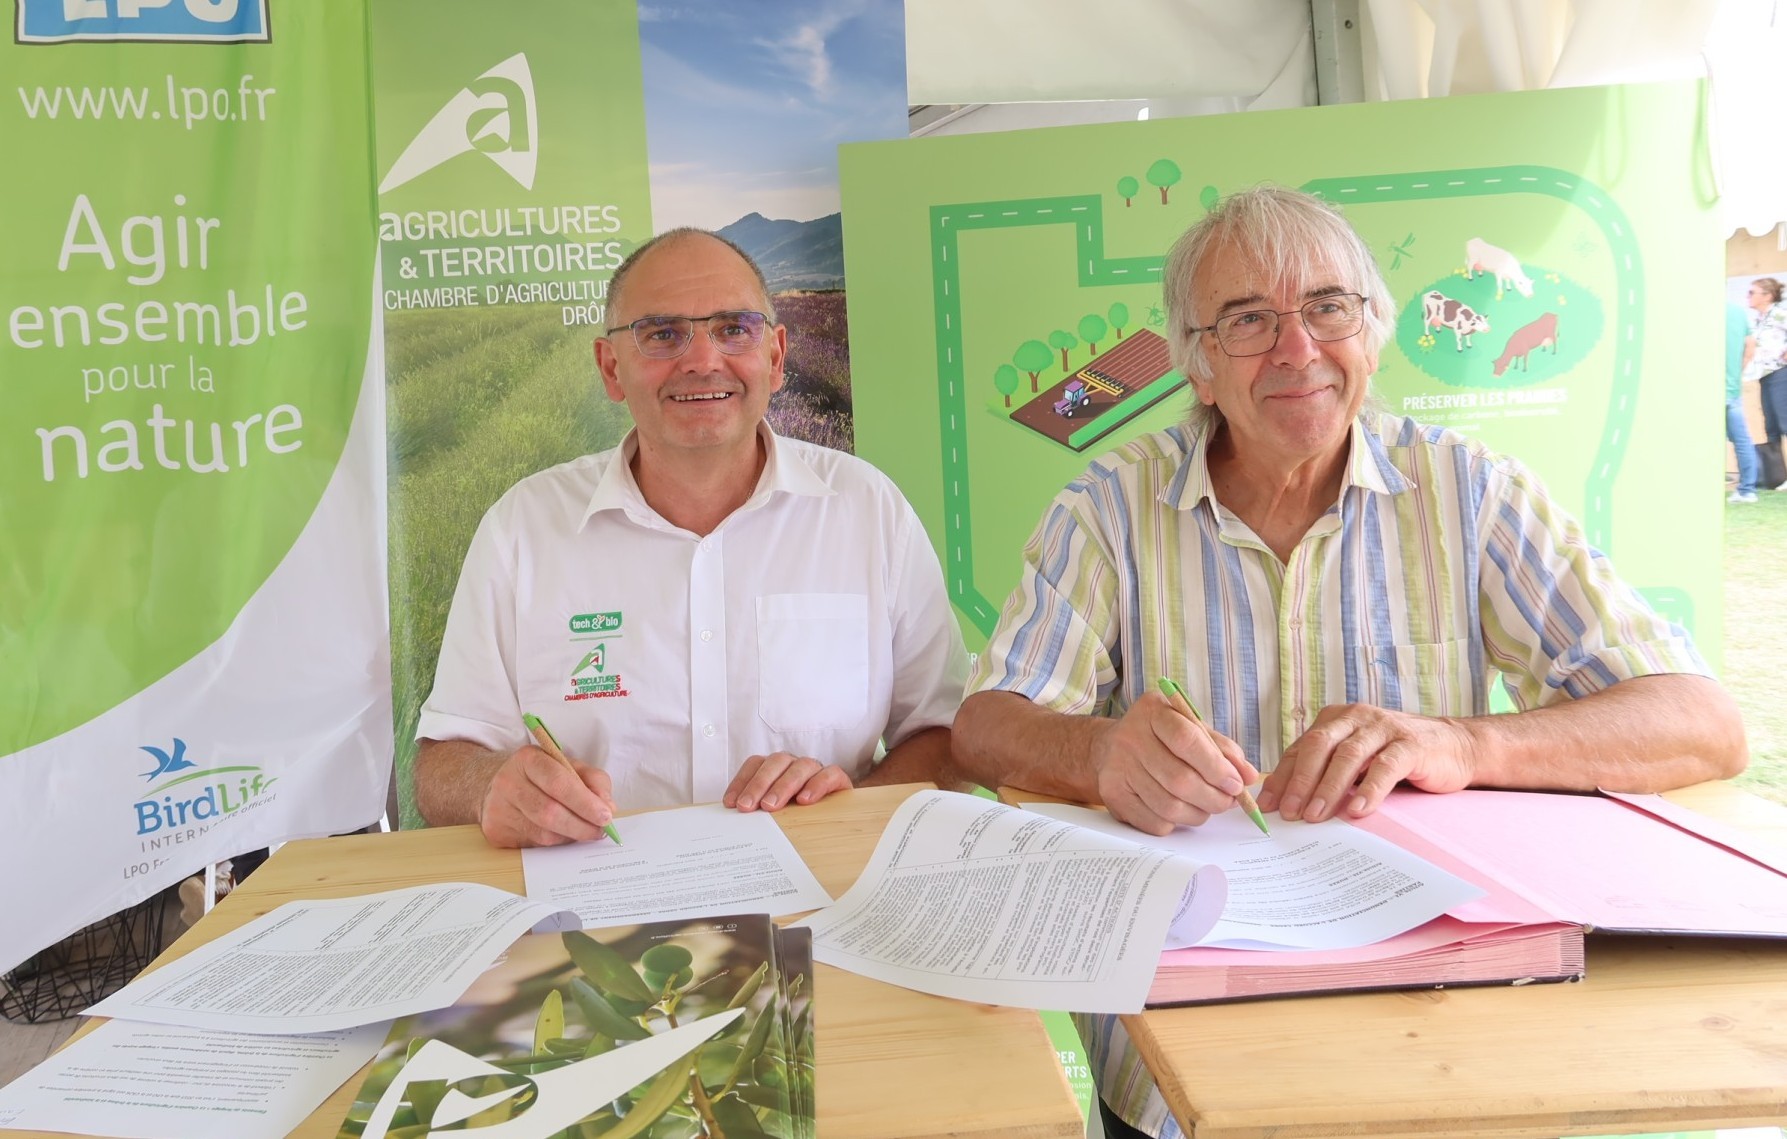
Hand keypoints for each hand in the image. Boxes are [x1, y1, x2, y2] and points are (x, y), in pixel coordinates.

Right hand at [478, 745, 615, 847]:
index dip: (585, 802)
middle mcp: (507, 782)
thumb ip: (593, 780)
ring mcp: (498, 809)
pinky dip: (555, 843)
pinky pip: (533, 845)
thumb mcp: (569, 766)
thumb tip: (608, 806)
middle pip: (549, 812)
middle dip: (581, 825)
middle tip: (600, 830)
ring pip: (543, 833)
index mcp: (528, 759)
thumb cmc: (542, 776)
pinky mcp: (496, 832)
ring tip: (584, 831)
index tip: (606, 815)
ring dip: (570, 836)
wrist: (498, 785)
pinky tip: (562, 834)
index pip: (558, 782)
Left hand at [724, 752, 852, 811]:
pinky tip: (804, 801)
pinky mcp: (836, 778)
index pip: (755, 764)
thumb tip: (734, 814)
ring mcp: (815, 769)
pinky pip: (829, 774)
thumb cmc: (798, 811)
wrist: (835, 813)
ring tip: (771, 806)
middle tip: (747, 806)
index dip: (742, 781)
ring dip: (783, 785)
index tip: (731, 803)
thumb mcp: (775, 809)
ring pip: (800, 767)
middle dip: (759, 784)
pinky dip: (816, 785)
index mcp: (775, 767)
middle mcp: (793, 764)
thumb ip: (757, 807)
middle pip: (775, 763)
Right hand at [1092, 692, 1258, 834]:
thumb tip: (1249, 776)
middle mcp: (1130, 737)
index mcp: (1153, 711)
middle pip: (1179, 779)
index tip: (1236, 784)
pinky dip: (1177, 823)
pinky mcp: (1112, 795)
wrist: (1110, 746)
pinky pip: (1155, 822)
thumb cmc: (1160, 737)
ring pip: (1169, 806)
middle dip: (1213, 797)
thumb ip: (1221, 749)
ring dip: (1199, 813)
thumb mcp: (1191, 728)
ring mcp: (1117, 767)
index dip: (1216, 767)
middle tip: (1228, 801)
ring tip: (1207, 807)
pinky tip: (1181, 810)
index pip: (1187, 740)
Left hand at [1257, 703, 1477, 821]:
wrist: (1453, 746)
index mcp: (1335, 720)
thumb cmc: (1395, 756)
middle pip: (1318, 746)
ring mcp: (1383, 728)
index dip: (1282, 778)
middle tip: (1289, 813)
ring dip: (1328, 788)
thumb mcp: (1355, 760)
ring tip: (1315, 816)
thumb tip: (1286, 802)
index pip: (1300, 749)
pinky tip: (1357, 810)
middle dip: (1299, 781)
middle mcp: (1355, 718)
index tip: (1268, 807)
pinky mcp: (1410, 744)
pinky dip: (1369, 790)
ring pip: (1348, 756)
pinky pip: (1385, 767)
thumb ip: (1325, 771)